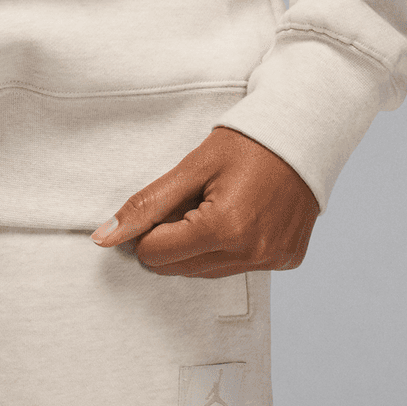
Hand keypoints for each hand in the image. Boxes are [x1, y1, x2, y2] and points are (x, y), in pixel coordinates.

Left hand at [90, 125, 318, 272]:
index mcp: (224, 229)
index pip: (156, 254)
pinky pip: (239, 266)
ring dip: (199, 245)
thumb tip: (104, 237)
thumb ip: (147, 204)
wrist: (302, 134)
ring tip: (215, 205)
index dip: (150, 229)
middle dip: (173, 238)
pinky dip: (229, 247)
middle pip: (179, 268)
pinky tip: (240, 214)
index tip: (164, 203)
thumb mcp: (191, 167)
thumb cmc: (245, 144)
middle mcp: (251, 253)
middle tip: (190, 200)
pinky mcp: (286, 260)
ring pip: (207, 272)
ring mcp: (271, 260)